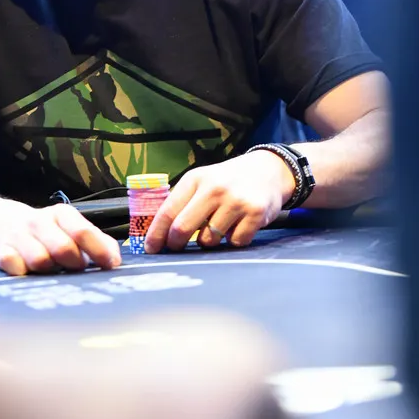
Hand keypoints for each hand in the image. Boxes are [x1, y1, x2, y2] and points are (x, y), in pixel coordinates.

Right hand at [0, 200, 121, 275]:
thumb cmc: (43, 231)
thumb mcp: (69, 227)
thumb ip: (96, 241)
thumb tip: (116, 260)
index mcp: (61, 215)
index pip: (83, 230)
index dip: (99, 250)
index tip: (111, 266)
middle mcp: (39, 222)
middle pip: (63, 248)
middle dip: (73, 264)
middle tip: (76, 271)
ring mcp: (18, 235)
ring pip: (39, 260)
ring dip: (48, 271)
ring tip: (51, 272)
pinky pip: (12, 265)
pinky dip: (22, 272)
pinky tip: (26, 274)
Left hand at [145, 152, 295, 253]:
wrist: (268, 170)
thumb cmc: (228, 180)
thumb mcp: (203, 181)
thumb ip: (183, 202)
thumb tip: (159, 232)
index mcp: (196, 178)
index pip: (168, 211)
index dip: (156, 233)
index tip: (150, 248)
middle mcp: (215, 188)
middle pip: (182, 228)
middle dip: (176, 243)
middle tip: (177, 247)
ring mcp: (236, 200)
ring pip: (208, 240)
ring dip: (209, 240)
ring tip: (218, 225)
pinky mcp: (255, 213)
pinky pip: (234, 242)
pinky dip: (234, 239)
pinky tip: (238, 225)